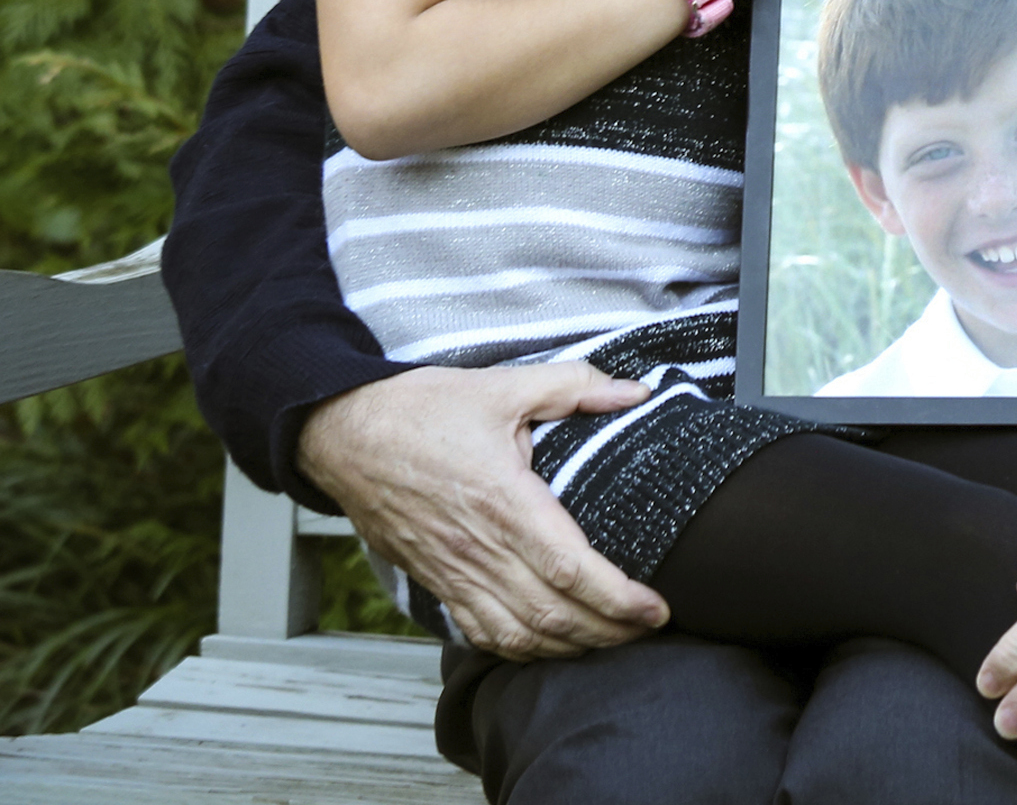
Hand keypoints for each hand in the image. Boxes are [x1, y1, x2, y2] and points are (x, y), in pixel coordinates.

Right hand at [294, 365, 668, 657]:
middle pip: (553, 616)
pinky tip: (550, 644)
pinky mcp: (435, 581)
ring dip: (570, 648)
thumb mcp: (503, 386)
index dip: (618, 599)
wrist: (342, 434)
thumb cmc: (419, 411)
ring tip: (613, 641)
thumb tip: (633, 391)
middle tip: (650, 629)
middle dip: (609, 632)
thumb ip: (574, 386)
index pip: (571, 569)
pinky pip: (480, 632)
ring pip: (519, 635)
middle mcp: (478, 549)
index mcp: (503, 501)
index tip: (656, 608)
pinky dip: (521, 649)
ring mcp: (453, 572)